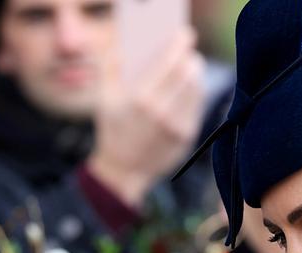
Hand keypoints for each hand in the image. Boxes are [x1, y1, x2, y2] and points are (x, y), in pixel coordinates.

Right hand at [86, 28, 205, 207]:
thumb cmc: (112, 131)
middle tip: (189, 50)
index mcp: (140, 99)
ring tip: (192, 65)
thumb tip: (123, 46)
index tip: (185, 34)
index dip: (180, 44)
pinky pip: (197, 106)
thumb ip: (110, 68)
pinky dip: (195, 91)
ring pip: (196, 88)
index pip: (169, 62)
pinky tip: (191, 86)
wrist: (123, 171)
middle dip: (190, 57)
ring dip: (196, 73)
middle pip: (188, 73)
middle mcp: (161, 112)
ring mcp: (177, 126)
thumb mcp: (104, 100)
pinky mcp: (187, 136)